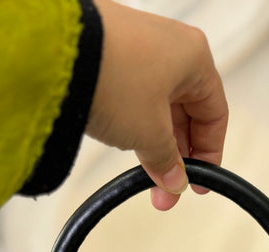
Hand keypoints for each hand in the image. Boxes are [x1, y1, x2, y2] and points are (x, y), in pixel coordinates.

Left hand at [86, 0, 227, 209]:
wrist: (54, 52)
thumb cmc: (112, 76)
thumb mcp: (150, 133)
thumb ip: (167, 161)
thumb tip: (174, 180)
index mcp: (194, 56)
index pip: (214, 114)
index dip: (209, 154)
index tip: (198, 181)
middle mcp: (168, 46)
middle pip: (185, 113)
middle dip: (176, 156)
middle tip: (167, 188)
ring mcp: (136, 48)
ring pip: (157, 107)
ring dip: (154, 145)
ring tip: (144, 174)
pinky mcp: (108, 55)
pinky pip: (132, 98)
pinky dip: (133, 125)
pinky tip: (126, 146)